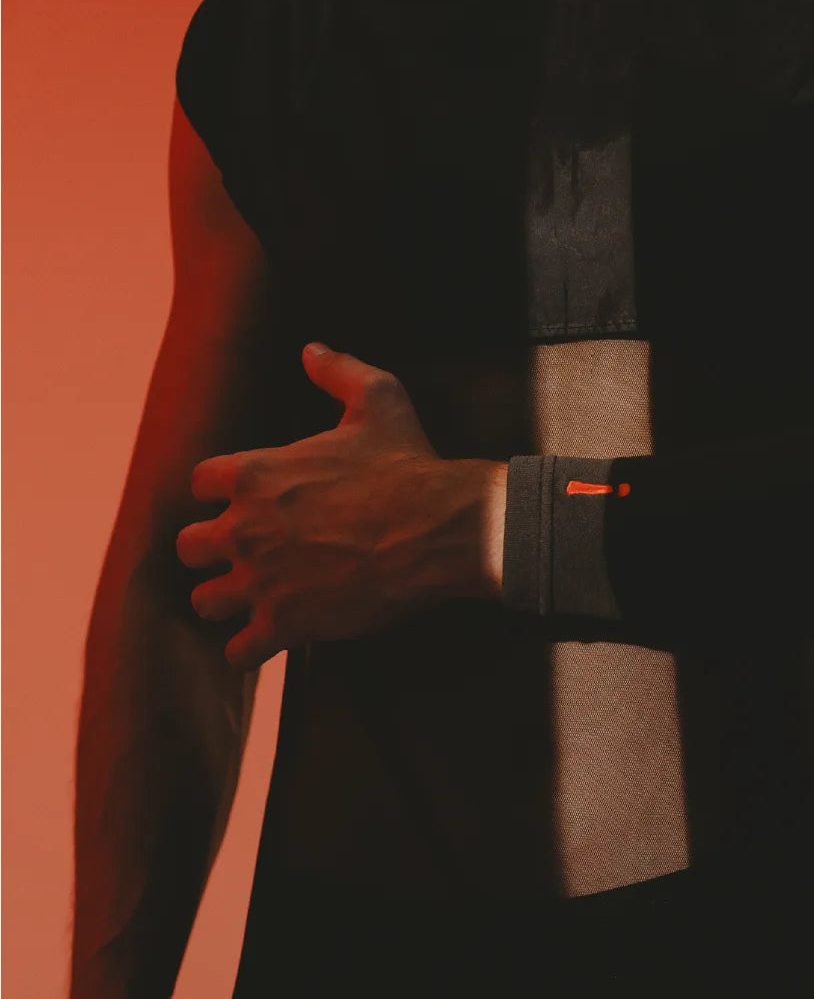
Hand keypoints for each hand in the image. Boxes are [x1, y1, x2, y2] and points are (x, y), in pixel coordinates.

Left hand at [176, 343, 508, 668]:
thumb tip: (312, 348)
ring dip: (223, 601)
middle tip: (240, 555)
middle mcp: (244, 529)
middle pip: (188, 546)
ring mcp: (262, 581)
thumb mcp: (377, 399)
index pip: (200, 483)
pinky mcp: (287, 624)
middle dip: (210, 551)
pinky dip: (247, 649)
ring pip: (206, 600)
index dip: (219, 493)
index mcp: (254, 474)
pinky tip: (263, 643)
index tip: (239, 500)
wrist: (439, 528)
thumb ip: (338, 371)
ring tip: (245, 603)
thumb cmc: (407, 464)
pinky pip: (240, 650)